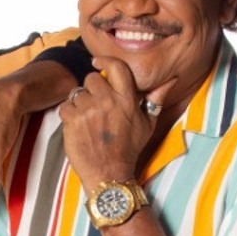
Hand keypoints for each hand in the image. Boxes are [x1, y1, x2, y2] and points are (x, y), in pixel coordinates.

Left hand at [57, 57, 174, 185]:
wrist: (110, 174)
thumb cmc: (129, 149)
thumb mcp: (148, 124)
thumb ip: (156, 98)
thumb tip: (171, 79)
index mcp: (127, 100)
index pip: (116, 68)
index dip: (104, 61)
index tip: (96, 61)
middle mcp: (108, 102)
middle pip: (91, 78)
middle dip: (91, 89)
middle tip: (95, 106)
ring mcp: (89, 111)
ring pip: (77, 93)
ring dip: (79, 104)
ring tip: (88, 120)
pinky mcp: (73, 121)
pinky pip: (65, 106)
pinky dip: (68, 115)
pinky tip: (78, 127)